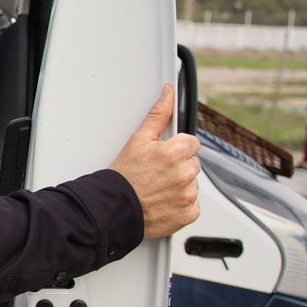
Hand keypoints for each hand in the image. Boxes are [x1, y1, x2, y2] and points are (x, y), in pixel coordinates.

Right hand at [109, 84, 201, 239]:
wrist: (113, 208)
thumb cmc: (123, 176)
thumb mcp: (138, 140)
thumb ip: (158, 115)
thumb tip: (168, 93)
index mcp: (176, 152)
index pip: (191, 143)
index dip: (176, 148)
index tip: (163, 156)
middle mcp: (185, 173)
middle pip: (193, 163)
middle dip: (179, 166)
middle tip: (157, 173)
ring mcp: (188, 194)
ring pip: (192, 184)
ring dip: (180, 185)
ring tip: (158, 188)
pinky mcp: (188, 212)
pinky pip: (193, 205)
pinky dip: (181, 204)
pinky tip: (164, 201)